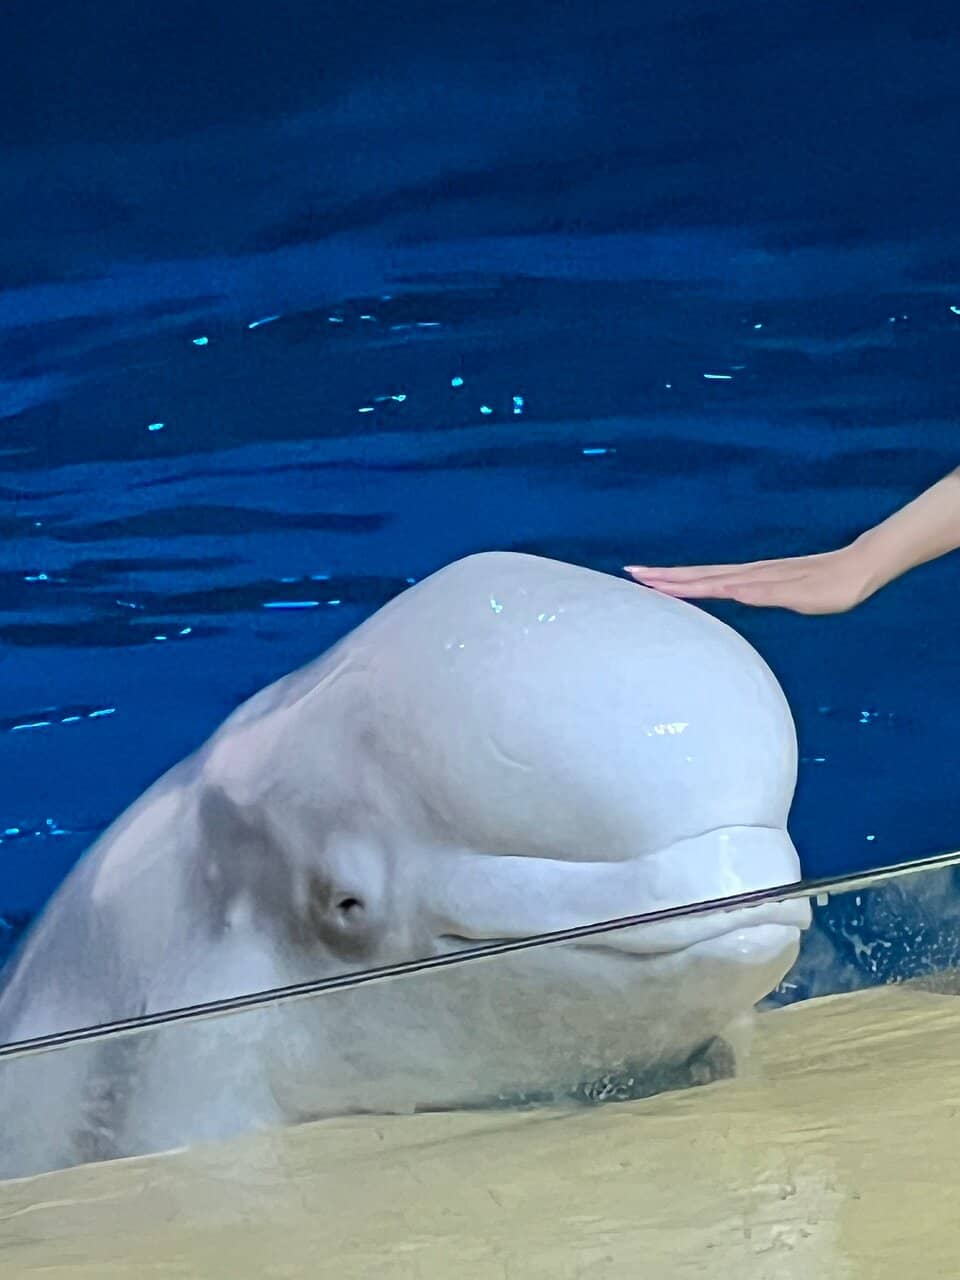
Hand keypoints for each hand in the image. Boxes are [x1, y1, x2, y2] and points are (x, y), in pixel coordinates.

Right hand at [624, 544, 879, 614]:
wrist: (856, 571)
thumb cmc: (832, 589)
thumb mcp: (801, 594)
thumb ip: (766, 593)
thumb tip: (731, 589)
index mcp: (750, 580)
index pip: (703, 582)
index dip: (672, 583)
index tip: (642, 580)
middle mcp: (747, 575)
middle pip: (697, 575)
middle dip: (663, 576)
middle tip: (631, 573)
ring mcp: (753, 575)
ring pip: (706, 575)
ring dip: (677, 577)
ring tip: (652, 577)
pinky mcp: (762, 578)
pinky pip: (720, 579)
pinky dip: (700, 581)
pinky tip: (696, 584)